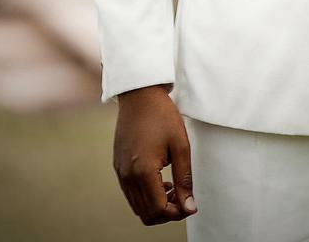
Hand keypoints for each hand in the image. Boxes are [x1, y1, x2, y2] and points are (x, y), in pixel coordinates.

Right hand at [113, 84, 198, 224]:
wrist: (140, 94)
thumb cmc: (163, 116)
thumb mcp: (181, 146)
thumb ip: (185, 179)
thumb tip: (190, 207)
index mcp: (143, 171)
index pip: (158, 209)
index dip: (176, 213)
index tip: (189, 203)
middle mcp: (127, 176)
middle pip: (146, 213)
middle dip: (167, 212)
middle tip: (183, 197)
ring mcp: (120, 172)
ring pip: (137, 206)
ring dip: (156, 204)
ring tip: (173, 186)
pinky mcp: (118, 167)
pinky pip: (130, 193)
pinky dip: (146, 195)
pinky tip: (160, 179)